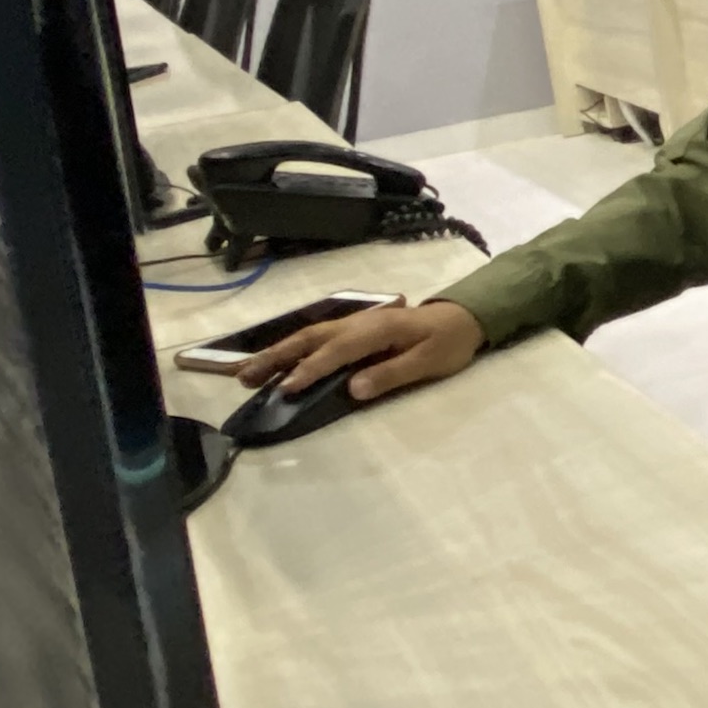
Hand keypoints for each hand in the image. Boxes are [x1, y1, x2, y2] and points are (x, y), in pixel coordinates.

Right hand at [234, 300, 484, 401]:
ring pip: (309, 336)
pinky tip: (278, 364)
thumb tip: (354, 389)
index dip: (310, 369)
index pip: (336, 351)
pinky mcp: (354, 329)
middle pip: (310, 338)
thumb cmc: (448, 343)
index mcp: (377, 329)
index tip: (286, 388)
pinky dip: (294, 350)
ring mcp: (354, 324)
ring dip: (278, 353)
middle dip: (277, 358)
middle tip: (244, 378)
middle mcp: (359, 322)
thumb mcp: (428, 362)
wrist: (462, 318)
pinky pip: (318, 339)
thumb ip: (391, 374)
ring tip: (248, 373)